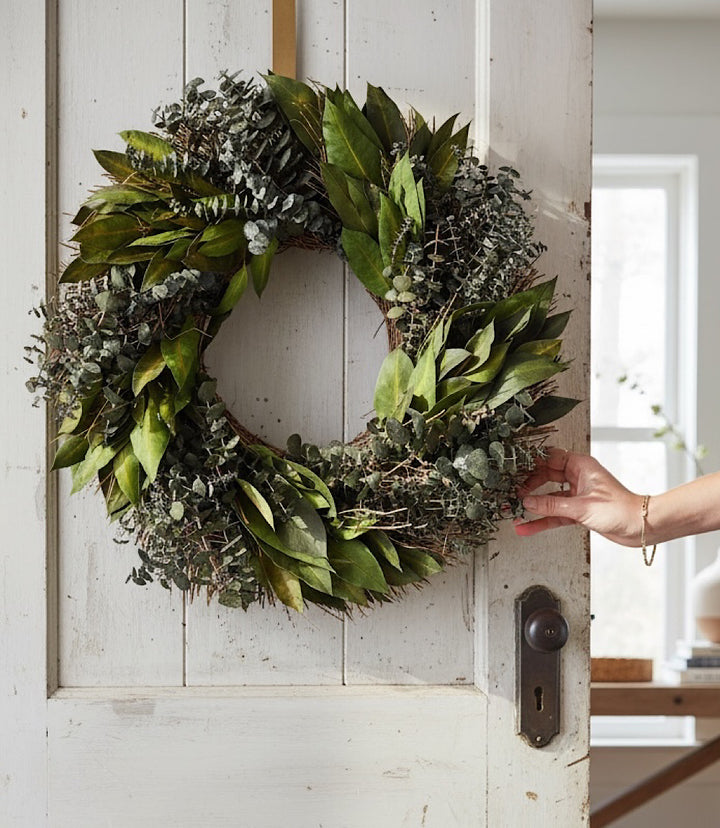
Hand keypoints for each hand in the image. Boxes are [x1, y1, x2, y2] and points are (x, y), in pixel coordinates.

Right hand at [514, 448, 642, 546]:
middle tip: (511, 492)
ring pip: (548, 497)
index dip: (530, 463)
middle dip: (527, 486)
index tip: (514, 468)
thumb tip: (528, 502)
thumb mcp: (582, 507)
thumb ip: (551, 505)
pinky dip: (541, 520)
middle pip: (544, 476)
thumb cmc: (621, 510)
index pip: (549, 458)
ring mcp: (577, 494)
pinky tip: (527, 527)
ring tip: (514, 511)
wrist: (641, 528)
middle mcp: (577, 477)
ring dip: (532, 506)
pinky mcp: (577, 510)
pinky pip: (554, 513)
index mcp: (581, 466)